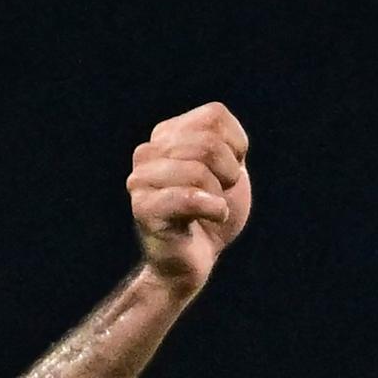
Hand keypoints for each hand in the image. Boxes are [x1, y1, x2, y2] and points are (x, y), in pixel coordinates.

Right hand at [127, 101, 250, 292]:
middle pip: (207, 144)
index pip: (214, 117)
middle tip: (220, 195)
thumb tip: (217, 129)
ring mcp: (141, 180)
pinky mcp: (144, 209)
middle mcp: (148, 152)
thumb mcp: (229, 170)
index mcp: (166, 135)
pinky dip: (213, 208)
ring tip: (210, 209)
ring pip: (198, 170)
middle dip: (229, 174)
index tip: (228, 173)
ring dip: (219, 196)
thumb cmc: (212, 213)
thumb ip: (226, 142)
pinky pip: (187, 198)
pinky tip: (214, 215)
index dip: (236, 148)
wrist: (196, 260)